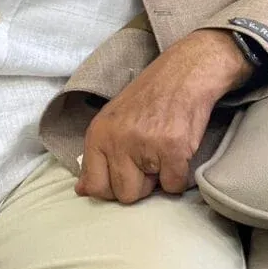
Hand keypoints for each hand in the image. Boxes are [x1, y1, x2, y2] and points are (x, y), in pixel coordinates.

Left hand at [75, 29, 251, 203]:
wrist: (184, 73)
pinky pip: (174, 186)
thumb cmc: (149, 97)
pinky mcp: (172, 149)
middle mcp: (116, 140)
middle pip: (123, 195)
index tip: (125, 174)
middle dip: (139, 184)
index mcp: (98, 133)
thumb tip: (83, 190)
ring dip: (158, 180)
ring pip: (148, 194)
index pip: (93, 185)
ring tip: (162, 151)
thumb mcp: (113, 120)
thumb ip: (97, 156)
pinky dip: (179, 175)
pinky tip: (178, 149)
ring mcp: (144, 145)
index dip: (112, 188)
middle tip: (149, 158)